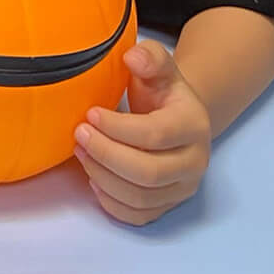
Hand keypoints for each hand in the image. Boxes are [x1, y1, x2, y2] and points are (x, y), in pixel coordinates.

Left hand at [75, 40, 211, 225]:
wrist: (178, 119)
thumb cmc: (162, 93)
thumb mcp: (159, 67)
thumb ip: (149, 57)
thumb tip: (133, 57)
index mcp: (194, 125)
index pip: (155, 135)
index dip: (117, 128)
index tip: (90, 114)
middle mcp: (195, 162)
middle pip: (147, 172)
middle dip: (106, 154)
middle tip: (78, 135)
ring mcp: (183, 188)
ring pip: (140, 198)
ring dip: (102, 176)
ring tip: (81, 152)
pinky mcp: (168, 206)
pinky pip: (138, 216)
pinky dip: (111, 202)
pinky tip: (94, 179)